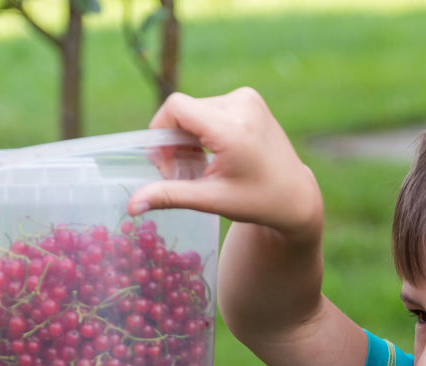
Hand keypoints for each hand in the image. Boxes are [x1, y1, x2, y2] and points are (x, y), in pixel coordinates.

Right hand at [127, 88, 322, 245]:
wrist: (295, 195)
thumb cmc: (256, 202)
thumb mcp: (212, 200)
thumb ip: (170, 196)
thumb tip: (130, 206)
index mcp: (232, 128)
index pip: (176, 108)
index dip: (161, 132)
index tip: (165, 162)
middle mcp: (241, 105)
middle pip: (183, 111)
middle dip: (174, 141)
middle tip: (181, 173)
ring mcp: (248, 99)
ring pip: (194, 109)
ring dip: (188, 136)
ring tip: (200, 166)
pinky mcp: (249, 98)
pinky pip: (209, 107)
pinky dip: (202, 129)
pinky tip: (213, 154)